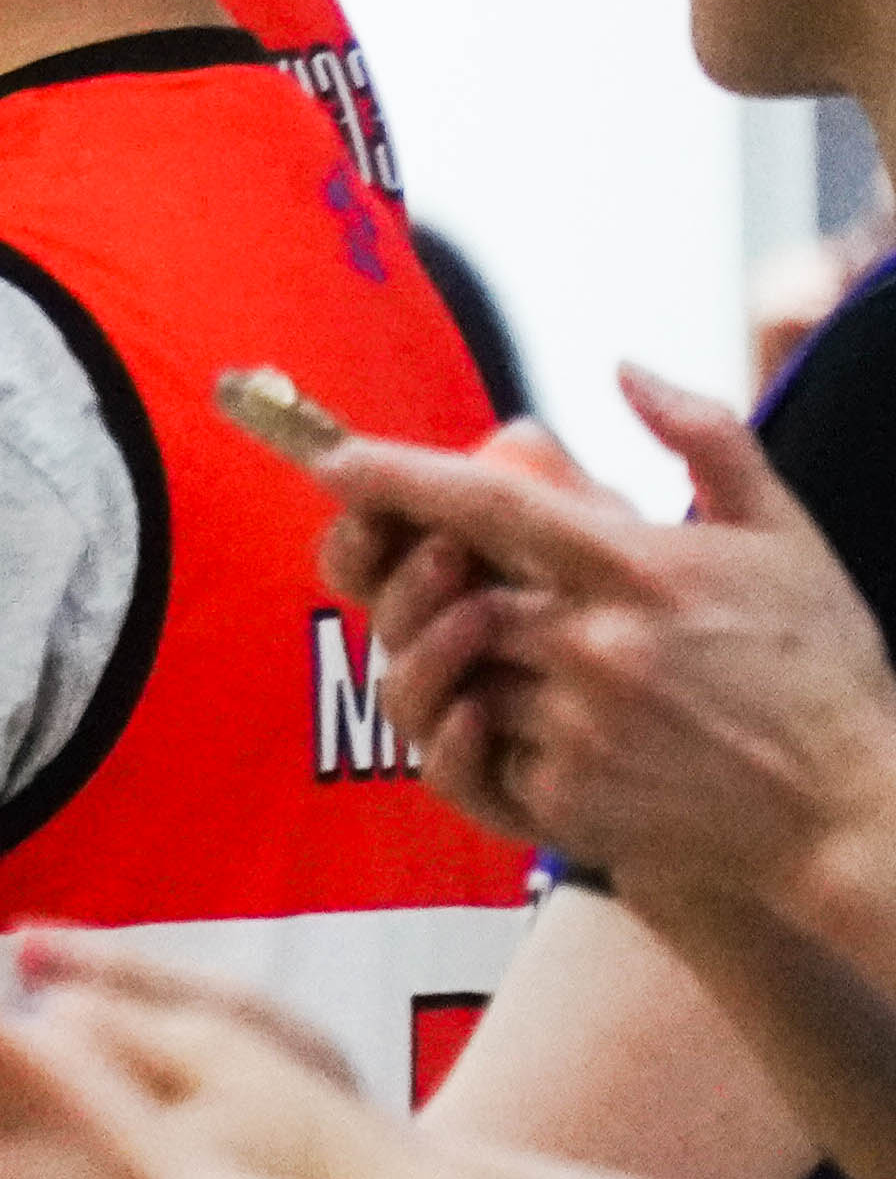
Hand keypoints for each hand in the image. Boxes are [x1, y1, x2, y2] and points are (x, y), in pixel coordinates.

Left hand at [334, 371, 895, 903]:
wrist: (848, 810)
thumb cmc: (818, 664)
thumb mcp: (783, 534)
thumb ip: (705, 438)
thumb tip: (624, 369)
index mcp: (639, 569)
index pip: (488, 508)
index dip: (399, 480)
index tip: (334, 459)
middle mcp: (595, 646)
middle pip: (454, 600)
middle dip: (452, 599)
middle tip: (484, 603)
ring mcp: (574, 728)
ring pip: (458, 679)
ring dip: (479, 671)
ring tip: (551, 675)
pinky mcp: (560, 802)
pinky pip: (474, 756)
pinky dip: (496, 740)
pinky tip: (562, 737)